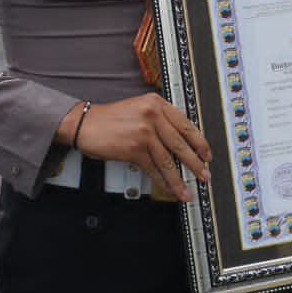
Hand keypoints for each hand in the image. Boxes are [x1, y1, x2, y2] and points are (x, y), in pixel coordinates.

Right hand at [64, 93, 211, 201]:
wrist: (85, 123)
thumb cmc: (110, 119)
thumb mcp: (139, 108)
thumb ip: (160, 118)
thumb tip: (181, 140)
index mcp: (157, 103)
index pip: (186, 124)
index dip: (199, 142)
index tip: (207, 154)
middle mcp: (153, 115)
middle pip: (181, 143)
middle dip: (195, 162)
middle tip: (204, 174)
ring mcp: (144, 131)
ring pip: (168, 159)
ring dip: (180, 178)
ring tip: (188, 189)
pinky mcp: (134, 148)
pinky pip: (154, 168)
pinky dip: (163, 181)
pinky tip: (169, 188)